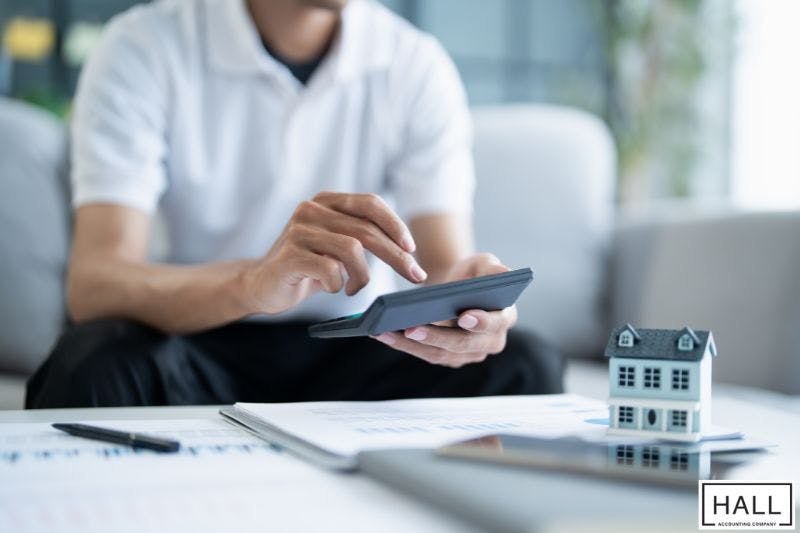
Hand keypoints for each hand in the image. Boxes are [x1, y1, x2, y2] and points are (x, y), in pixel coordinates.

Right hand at [243, 192, 426, 313]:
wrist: (261, 285)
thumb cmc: (307, 267)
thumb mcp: (337, 246)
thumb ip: (362, 236)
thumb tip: (406, 250)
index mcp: (326, 201)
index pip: (370, 203)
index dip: (395, 225)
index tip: (411, 248)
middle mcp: (311, 209)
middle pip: (366, 229)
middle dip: (396, 256)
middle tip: (414, 275)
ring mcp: (298, 230)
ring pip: (352, 249)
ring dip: (362, 276)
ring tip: (354, 288)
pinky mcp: (289, 255)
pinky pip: (331, 270)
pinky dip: (338, 284)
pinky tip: (333, 288)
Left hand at [373, 253, 517, 367]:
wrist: (457, 287)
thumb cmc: (473, 274)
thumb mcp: (485, 264)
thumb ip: (495, 269)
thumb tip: (505, 274)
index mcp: (505, 318)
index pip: (494, 324)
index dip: (481, 322)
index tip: (464, 316)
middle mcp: (490, 342)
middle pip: (462, 345)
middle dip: (436, 337)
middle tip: (411, 328)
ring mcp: (468, 354)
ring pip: (439, 354)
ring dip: (411, 345)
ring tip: (386, 332)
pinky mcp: (447, 357)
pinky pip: (425, 354)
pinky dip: (404, 346)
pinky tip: (383, 334)